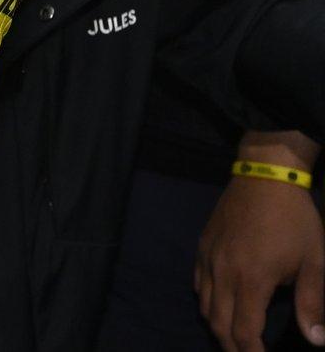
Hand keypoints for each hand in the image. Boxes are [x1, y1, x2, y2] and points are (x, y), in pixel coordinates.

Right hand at [196, 175, 324, 351]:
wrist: (265, 177)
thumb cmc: (295, 220)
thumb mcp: (314, 262)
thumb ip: (312, 303)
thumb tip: (316, 340)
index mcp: (252, 280)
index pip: (244, 332)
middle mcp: (223, 273)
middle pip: (218, 324)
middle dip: (233, 347)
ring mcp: (209, 259)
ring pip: (205, 306)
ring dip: (219, 327)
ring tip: (236, 337)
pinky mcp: (202, 247)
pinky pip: (198, 284)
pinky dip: (208, 302)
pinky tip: (222, 304)